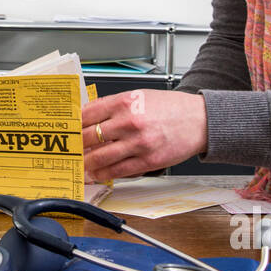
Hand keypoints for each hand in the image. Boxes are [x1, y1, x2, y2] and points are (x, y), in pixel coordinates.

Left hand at [81, 89, 207, 182]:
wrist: (200, 120)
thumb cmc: (172, 108)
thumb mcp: (140, 96)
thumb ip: (115, 106)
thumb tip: (90, 117)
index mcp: (126, 102)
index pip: (88, 114)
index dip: (74, 124)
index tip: (69, 130)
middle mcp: (129, 121)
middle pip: (89, 136)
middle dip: (77, 145)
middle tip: (70, 150)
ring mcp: (138, 143)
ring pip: (100, 157)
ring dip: (87, 163)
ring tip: (81, 164)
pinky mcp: (147, 161)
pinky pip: (118, 170)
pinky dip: (104, 173)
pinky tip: (97, 173)